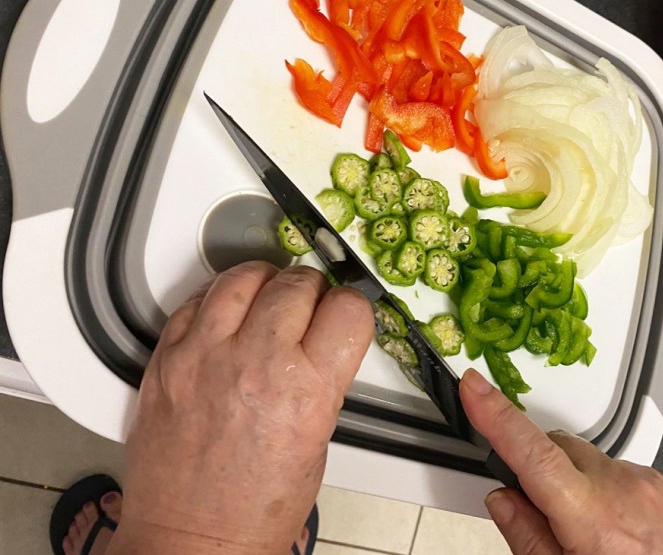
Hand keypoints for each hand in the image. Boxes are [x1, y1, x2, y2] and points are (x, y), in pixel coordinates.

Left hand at [109, 262, 373, 554]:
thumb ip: (323, 377)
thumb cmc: (256, 507)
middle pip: (297, 283)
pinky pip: (195, 300)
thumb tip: (323, 332)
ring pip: (243, 277)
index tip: (344, 315)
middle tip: (309, 306)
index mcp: (305, 392)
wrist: (191, 538)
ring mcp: (204, 357)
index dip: (351, 307)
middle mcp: (255, 365)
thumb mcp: (318, 440)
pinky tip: (227, 314)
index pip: (348, 309)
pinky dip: (217, 299)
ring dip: (264, 282)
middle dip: (312, 289)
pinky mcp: (167, 360)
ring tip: (268, 299)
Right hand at [460, 369, 662, 554]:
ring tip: (585, 537)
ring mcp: (647, 483)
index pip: (532, 452)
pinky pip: (618, 474)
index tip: (474, 387)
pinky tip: (614, 532)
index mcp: (593, 517)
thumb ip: (531, 539)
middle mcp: (622, 488)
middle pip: (557, 449)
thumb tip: (503, 500)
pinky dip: (603, 492)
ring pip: (588, 463)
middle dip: (536, 468)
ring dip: (573, 486)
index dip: (497, 415)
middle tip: (533, 511)